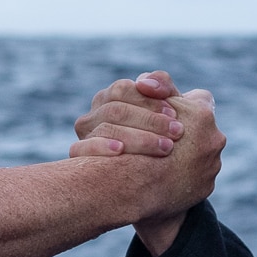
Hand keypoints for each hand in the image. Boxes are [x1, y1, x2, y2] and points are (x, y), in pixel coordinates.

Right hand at [68, 71, 186, 159]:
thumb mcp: (168, 107)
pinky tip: (120, 150)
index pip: (122, 90)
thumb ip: (162, 86)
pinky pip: (80, 149)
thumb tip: (144, 83)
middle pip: (115, 110)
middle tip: (177, 132)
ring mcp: (84, 136)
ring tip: (165, 147)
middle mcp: (94, 115)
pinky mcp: (79, 157)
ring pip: (104, 129)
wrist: (157, 172)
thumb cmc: (164, 132)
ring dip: (138, 138)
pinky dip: (100, 147)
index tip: (174, 113)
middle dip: (149, 121)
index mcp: (110, 98)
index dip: (149, 100)